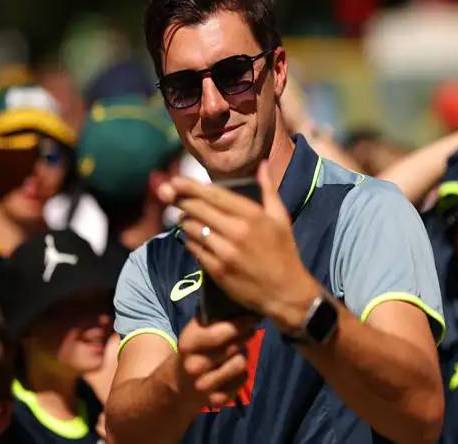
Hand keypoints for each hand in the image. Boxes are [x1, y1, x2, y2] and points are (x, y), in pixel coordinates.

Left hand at [160, 162, 319, 330]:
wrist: (286, 292)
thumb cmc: (284, 252)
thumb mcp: (280, 218)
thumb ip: (269, 189)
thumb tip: (262, 164)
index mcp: (252, 214)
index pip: (212, 194)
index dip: (189, 186)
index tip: (175, 180)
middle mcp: (236, 231)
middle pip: (196, 208)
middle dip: (180, 200)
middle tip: (171, 196)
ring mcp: (225, 252)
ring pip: (191, 228)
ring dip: (184, 221)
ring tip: (185, 218)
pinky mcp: (217, 270)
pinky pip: (194, 249)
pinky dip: (190, 241)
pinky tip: (193, 238)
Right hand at [177, 317, 255, 407]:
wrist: (179, 385)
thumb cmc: (193, 351)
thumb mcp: (194, 332)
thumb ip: (213, 319)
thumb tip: (241, 306)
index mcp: (187, 344)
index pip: (218, 334)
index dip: (239, 324)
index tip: (251, 318)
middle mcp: (194, 366)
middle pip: (233, 347)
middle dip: (244, 336)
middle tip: (249, 330)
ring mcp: (205, 386)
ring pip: (240, 363)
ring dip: (242, 355)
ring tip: (236, 351)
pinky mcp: (217, 400)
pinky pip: (243, 379)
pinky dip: (241, 373)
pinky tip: (232, 370)